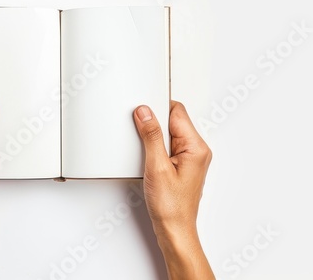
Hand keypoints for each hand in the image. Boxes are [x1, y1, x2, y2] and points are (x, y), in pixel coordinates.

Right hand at [134, 101, 214, 279]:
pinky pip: (168, 146)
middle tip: (141, 135)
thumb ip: (151, 136)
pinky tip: (149, 160)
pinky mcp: (182, 165)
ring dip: (154, 137)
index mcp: (196, 147)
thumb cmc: (171, 206)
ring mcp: (190, 158)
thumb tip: (145, 113)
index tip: (141, 111)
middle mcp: (197, 151)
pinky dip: (156, 148)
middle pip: (173, 120)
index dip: (157, 108)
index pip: (177, 112)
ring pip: (169, 134)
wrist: (174, 230)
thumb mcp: (156, 166)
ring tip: (146, 154)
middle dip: (154, 123)